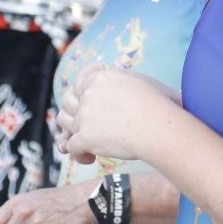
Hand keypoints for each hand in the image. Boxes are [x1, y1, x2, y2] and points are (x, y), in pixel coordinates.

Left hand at [54, 65, 170, 163]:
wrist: (158, 128)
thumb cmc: (157, 105)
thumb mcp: (140, 81)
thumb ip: (122, 74)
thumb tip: (113, 65)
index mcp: (100, 78)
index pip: (80, 78)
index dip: (81, 87)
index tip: (85, 95)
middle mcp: (88, 95)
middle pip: (67, 100)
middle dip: (72, 109)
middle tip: (84, 120)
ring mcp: (84, 117)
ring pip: (64, 123)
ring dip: (71, 130)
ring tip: (85, 138)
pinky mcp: (85, 138)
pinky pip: (71, 147)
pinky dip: (79, 154)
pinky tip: (90, 158)